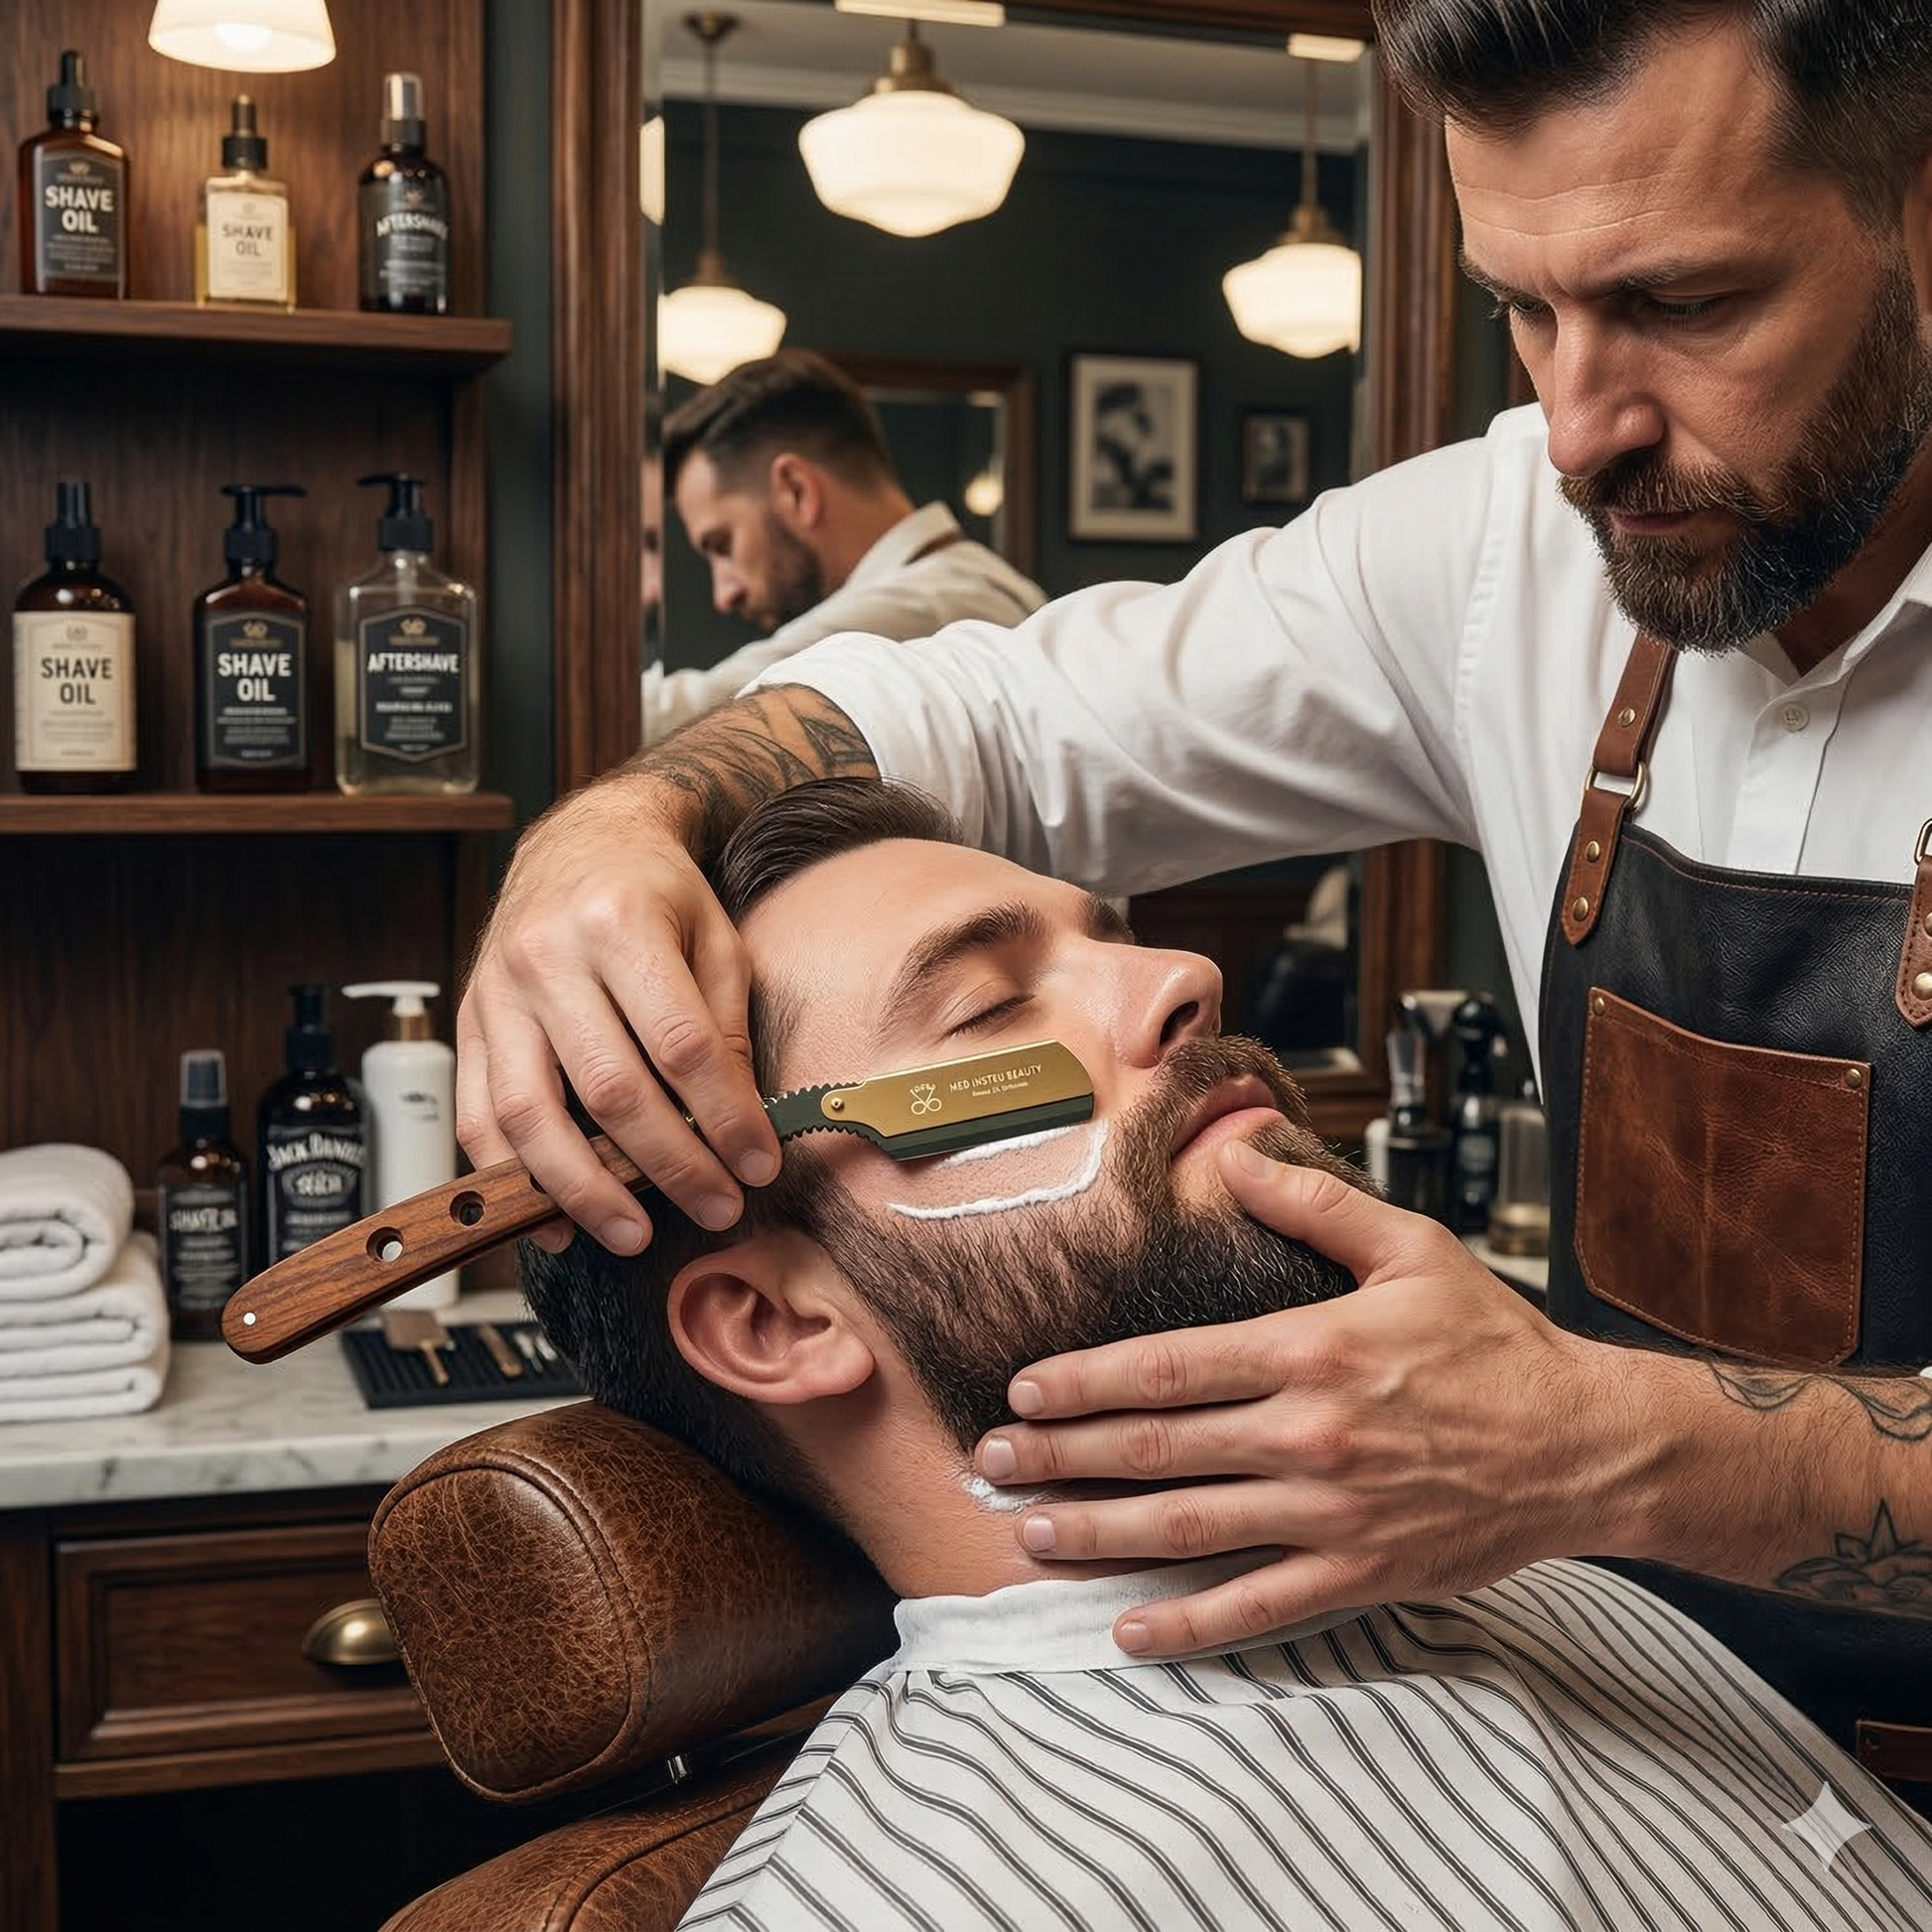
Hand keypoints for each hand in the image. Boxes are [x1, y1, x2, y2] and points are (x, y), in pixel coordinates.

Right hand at [454, 778, 778, 1253]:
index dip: (723, 1117)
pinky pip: (478, 1116)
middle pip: (610, 1089)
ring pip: (531, 1115)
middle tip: (715, 1208)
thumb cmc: (657, 893)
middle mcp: (547, 957)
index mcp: (621, 923)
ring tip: (633, 1234)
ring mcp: (497, 993)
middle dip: (669, 1165)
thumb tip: (741, 1123)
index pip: (680, 1046)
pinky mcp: (469, 1023)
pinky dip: (512, 1179)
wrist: (580, 843)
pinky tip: (554, 1220)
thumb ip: (726, 1025)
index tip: (757, 1164)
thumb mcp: (716, 938)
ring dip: (585, 1189)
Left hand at [975, 1141, 1637, 1655]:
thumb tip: (1236, 1150)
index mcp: (1312, 1350)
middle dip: (1063, 1457)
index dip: (1085, 1380)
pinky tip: (1128, 1628)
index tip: (1025, 1390)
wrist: (1587, 1444)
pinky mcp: (1361, 1571)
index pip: (1170, 1366)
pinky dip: (1190, 1621)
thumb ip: (1315, 1202)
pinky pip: (1260, 1606)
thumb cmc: (1495, 1342)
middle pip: (1158, 1447)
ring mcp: (1332, 1512)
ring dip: (1101, 1534)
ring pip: (1191, 1528)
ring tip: (1032, 1534)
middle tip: (989, 1467)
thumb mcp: (1412, 1249)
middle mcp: (1310, 1434)